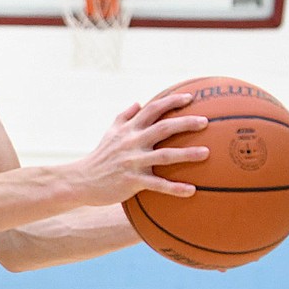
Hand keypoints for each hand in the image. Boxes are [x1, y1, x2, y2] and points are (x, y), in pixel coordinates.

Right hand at [77, 93, 209, 206]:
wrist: (82, 180)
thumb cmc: (99, 156)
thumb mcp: (109, 132)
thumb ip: (124, 116)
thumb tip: (138, 102)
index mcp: (129, 129)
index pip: (152, 109)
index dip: (172, 101)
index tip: (190, 97)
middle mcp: (132, 142)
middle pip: (163, 128)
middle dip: (185, 123)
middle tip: (205, 122)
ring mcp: (133, 162)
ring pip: (164, 156)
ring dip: (187, 154)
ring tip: (206, 153)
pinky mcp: (132, 181)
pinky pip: (158, 185)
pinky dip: (175, 188)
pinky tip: (192, 190)